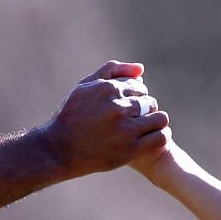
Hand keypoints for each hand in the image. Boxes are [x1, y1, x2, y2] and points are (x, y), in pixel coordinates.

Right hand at [42, 61, 170, 177]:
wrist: (60, 150)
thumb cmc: (72, 116)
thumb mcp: (85, 86)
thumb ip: (112, 71)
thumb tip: (141, 69)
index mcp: (109, 89)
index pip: (139, 88)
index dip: (135, 97)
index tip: (127, 108)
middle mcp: (118, 107)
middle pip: (150, 102)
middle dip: (144, 110)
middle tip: (134, 120)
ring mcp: (125, 129)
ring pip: (159, 118)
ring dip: (155, 121)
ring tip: (145, 128)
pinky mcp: (131, 149)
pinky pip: (160, 137)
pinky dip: (161, 135)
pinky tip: (151, 137)